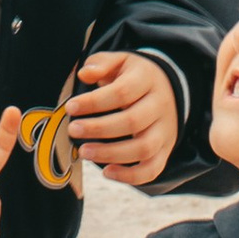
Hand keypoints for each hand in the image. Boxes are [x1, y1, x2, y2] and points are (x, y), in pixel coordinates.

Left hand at [63, 50, 179, 185]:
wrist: (167, 89)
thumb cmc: (133, 76)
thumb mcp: (120, 61)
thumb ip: (101, 64)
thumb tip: (84, 74)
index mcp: (147, 79)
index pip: (122, 92)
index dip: (94, 101)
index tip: (71, 107)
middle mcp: (160, 105)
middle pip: (132, 122)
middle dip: (98, 129)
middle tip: (73, 130)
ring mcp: (165, 130)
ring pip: (143, 148)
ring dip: (111, 154)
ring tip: (84, 152)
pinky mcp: (165, 150)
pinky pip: (152, 169)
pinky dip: (130, 176)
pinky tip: (107, 172)